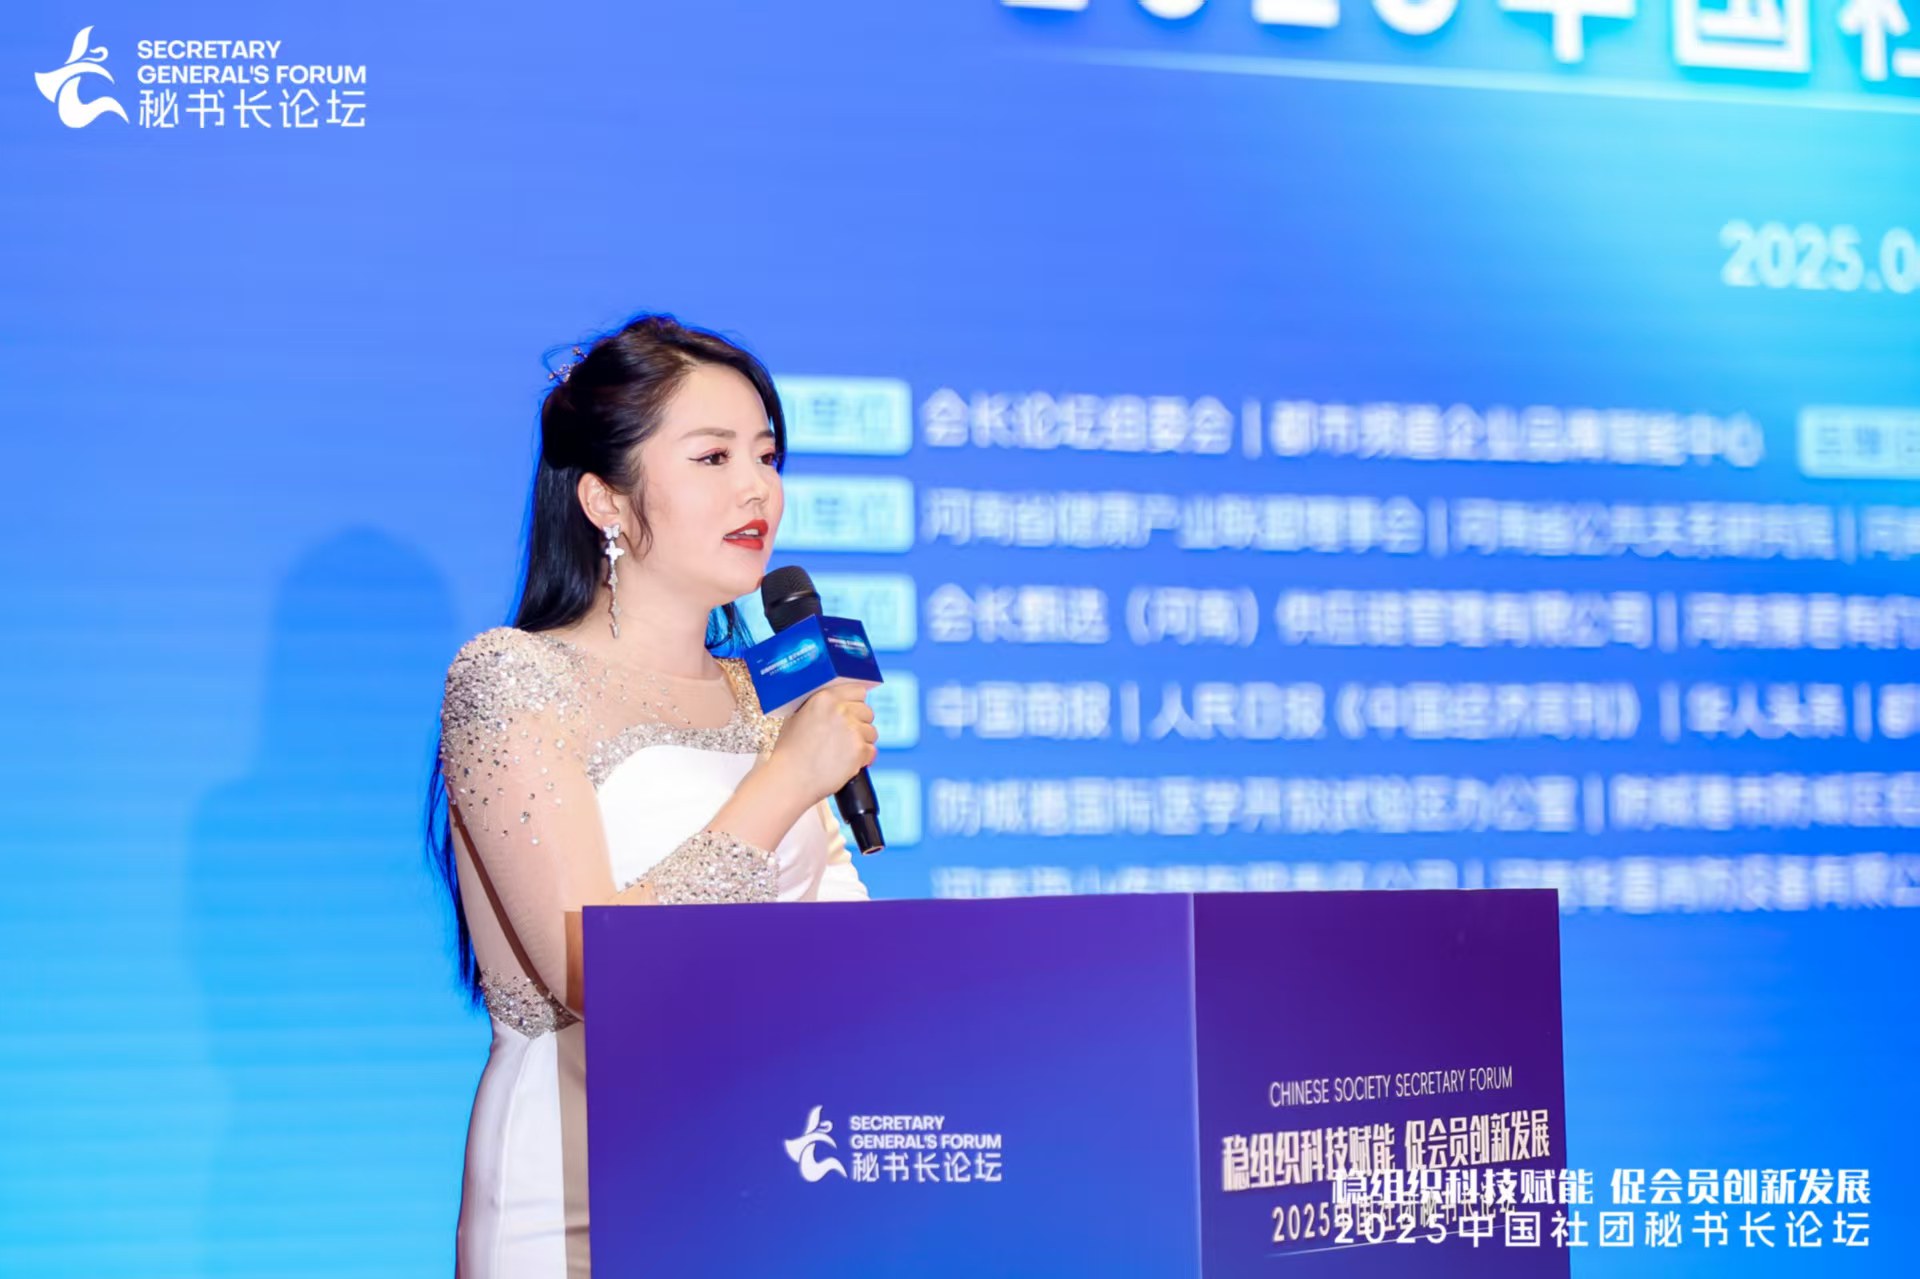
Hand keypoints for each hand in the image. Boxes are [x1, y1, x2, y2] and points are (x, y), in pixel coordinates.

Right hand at [766, 681, 877, 805]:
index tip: (851, 714)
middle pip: (867, 711)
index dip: (855, 704)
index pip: (857, 691)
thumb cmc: (790, 752)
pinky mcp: (859, 749)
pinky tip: (846, 764)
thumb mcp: (797, 717)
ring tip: (842, 753)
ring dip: (862, 743)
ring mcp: (851, 729)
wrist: (790, 779)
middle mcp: (840, 710)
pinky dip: (862, 760)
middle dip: (860, 725)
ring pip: (871, 732)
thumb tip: (838, 703)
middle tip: (845, 738)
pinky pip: (871, 751)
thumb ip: (819, 706)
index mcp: (824, 698)